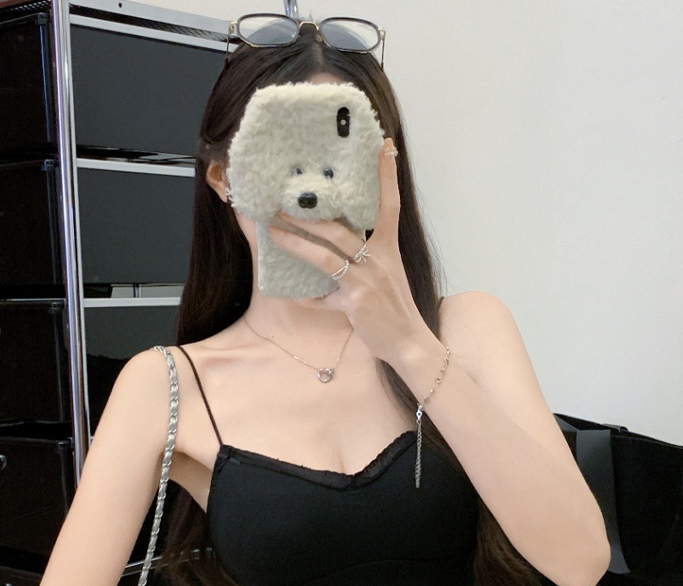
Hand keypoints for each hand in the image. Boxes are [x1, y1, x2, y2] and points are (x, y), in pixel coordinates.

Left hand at [265, 138, 430, 364]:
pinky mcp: (355, 303)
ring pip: (324, 257)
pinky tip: (294, 296)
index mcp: (389, 248)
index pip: (390, 205)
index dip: (386, 176)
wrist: (409, 342)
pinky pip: (322, 298)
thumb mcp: (387, 275)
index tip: (384, 146)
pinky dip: (308, 298)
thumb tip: (336, 247)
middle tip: (283, 202)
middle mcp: (378, 260)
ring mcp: (366, 281)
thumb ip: (366, 257)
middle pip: (339, 230)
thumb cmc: (395, 308)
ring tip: (274, 232)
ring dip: (295, 244)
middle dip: (308, 216)